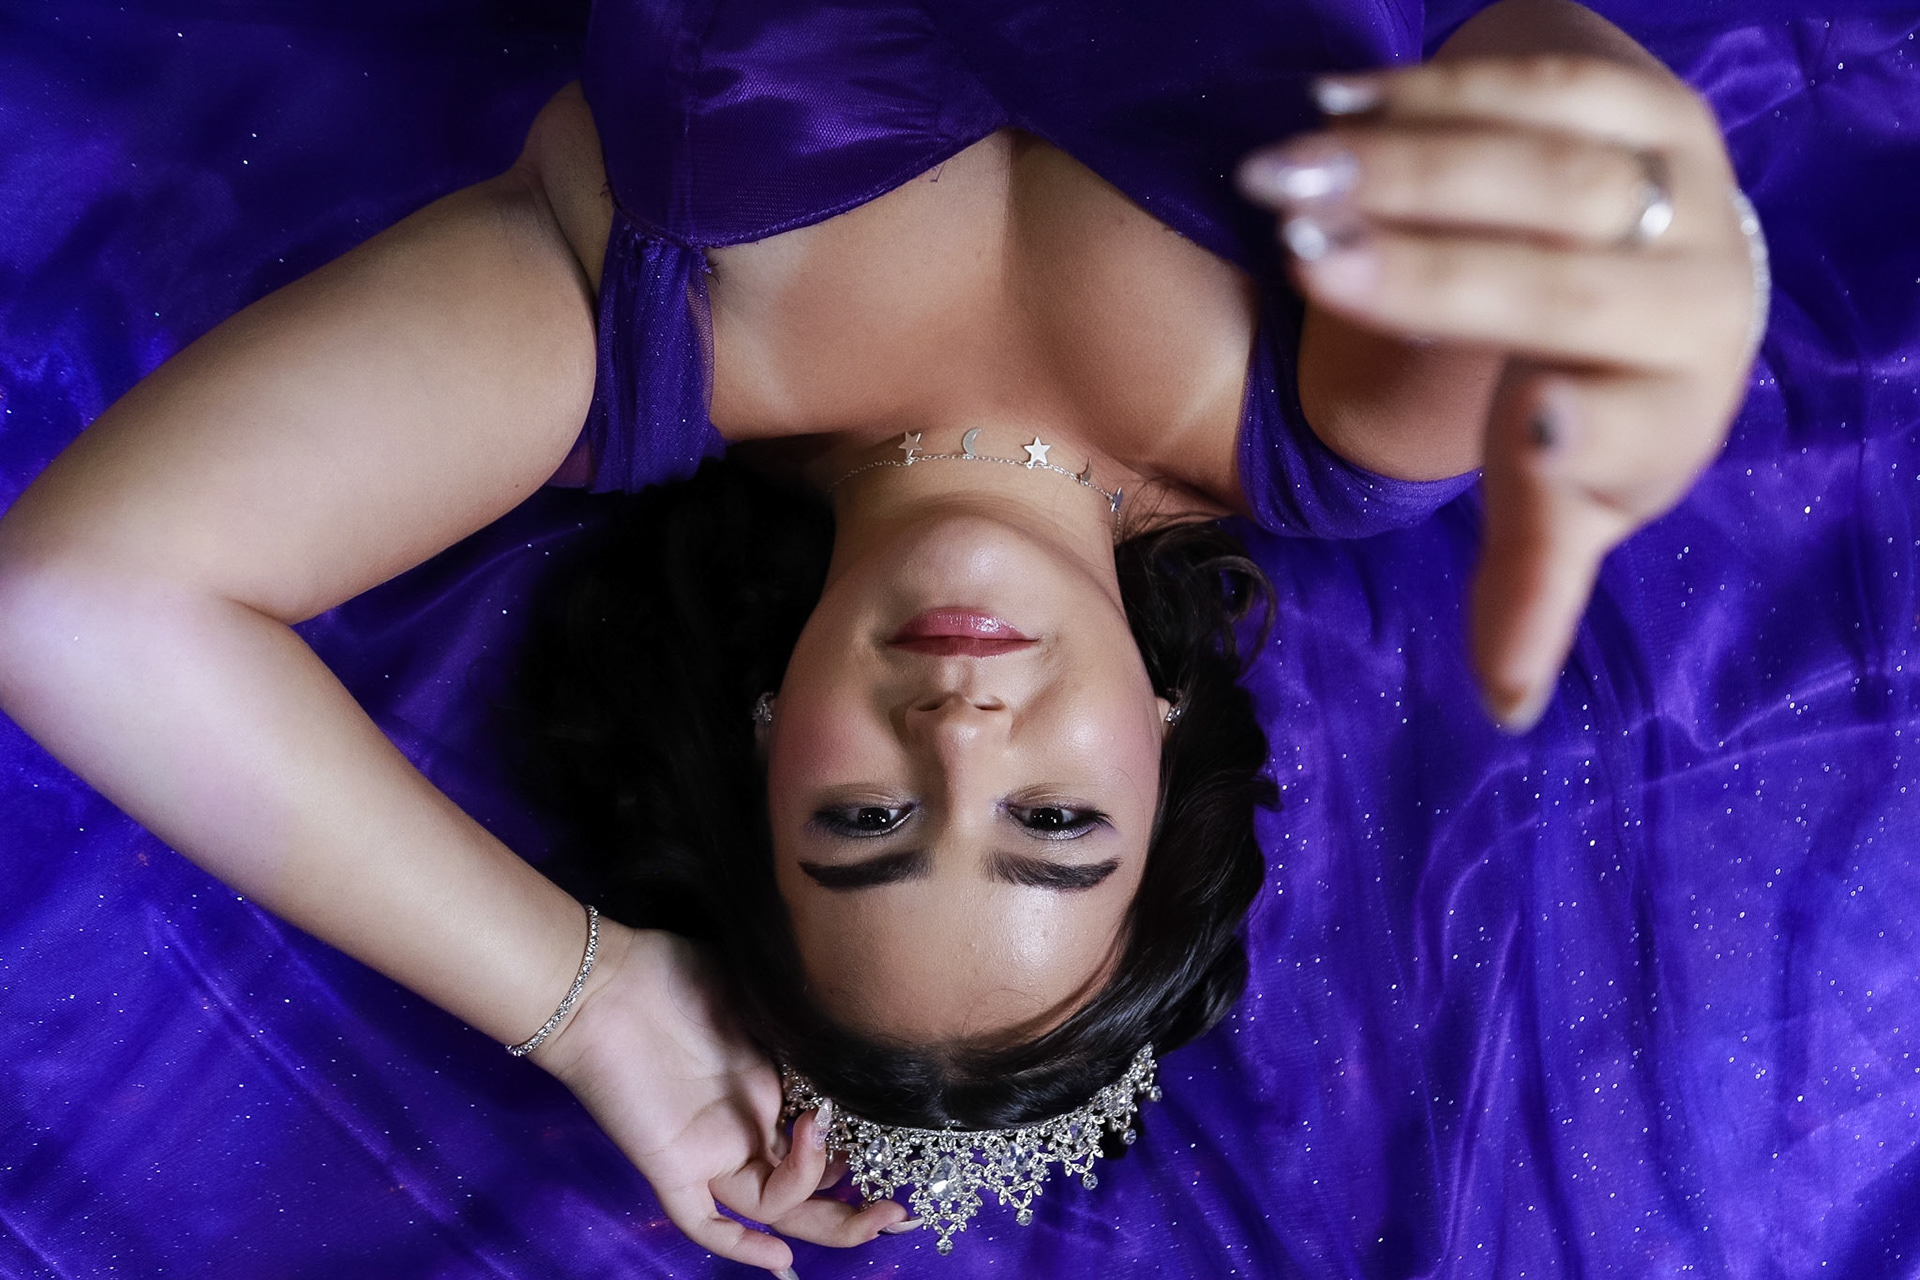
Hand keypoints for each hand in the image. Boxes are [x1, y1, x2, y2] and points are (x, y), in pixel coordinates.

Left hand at [531, 921, 908, 1273]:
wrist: (603, 981)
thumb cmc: (677, 972)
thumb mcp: (760, 996)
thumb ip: (803, 1031)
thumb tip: (856, 1038)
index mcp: (772, 1089)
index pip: (827, 1142)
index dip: (865, 1154)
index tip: (902, 1147)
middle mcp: (747, 1127)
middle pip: (806, 1193)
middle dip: (856, 1213)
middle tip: (899, 1214)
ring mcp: (710, 1149)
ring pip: (771, 1205)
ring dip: (814, 1197)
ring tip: (835, 1157)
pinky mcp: (670, 1162)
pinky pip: (702, 1220)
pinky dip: (740, 1246)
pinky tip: (778, 1263)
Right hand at [1240, 55, 1760, 728]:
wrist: (1658, 258)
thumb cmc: (1587, 394)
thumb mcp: (1564, 494)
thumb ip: (1526, 582)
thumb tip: (1504, 711)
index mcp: (1671, 416)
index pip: (1628, 433)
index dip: (1589, 434)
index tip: (1541, 426)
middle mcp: (1700, 298)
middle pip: (1566, 285)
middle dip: (1434, 274)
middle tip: (1303, 259)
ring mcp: (1684, 188)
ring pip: (1550, 168)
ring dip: (1410, 166)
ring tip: (1281, 177)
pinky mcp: (1650, 101)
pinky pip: (1542, 86)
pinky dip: (1437, 92)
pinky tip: (1332, 107)